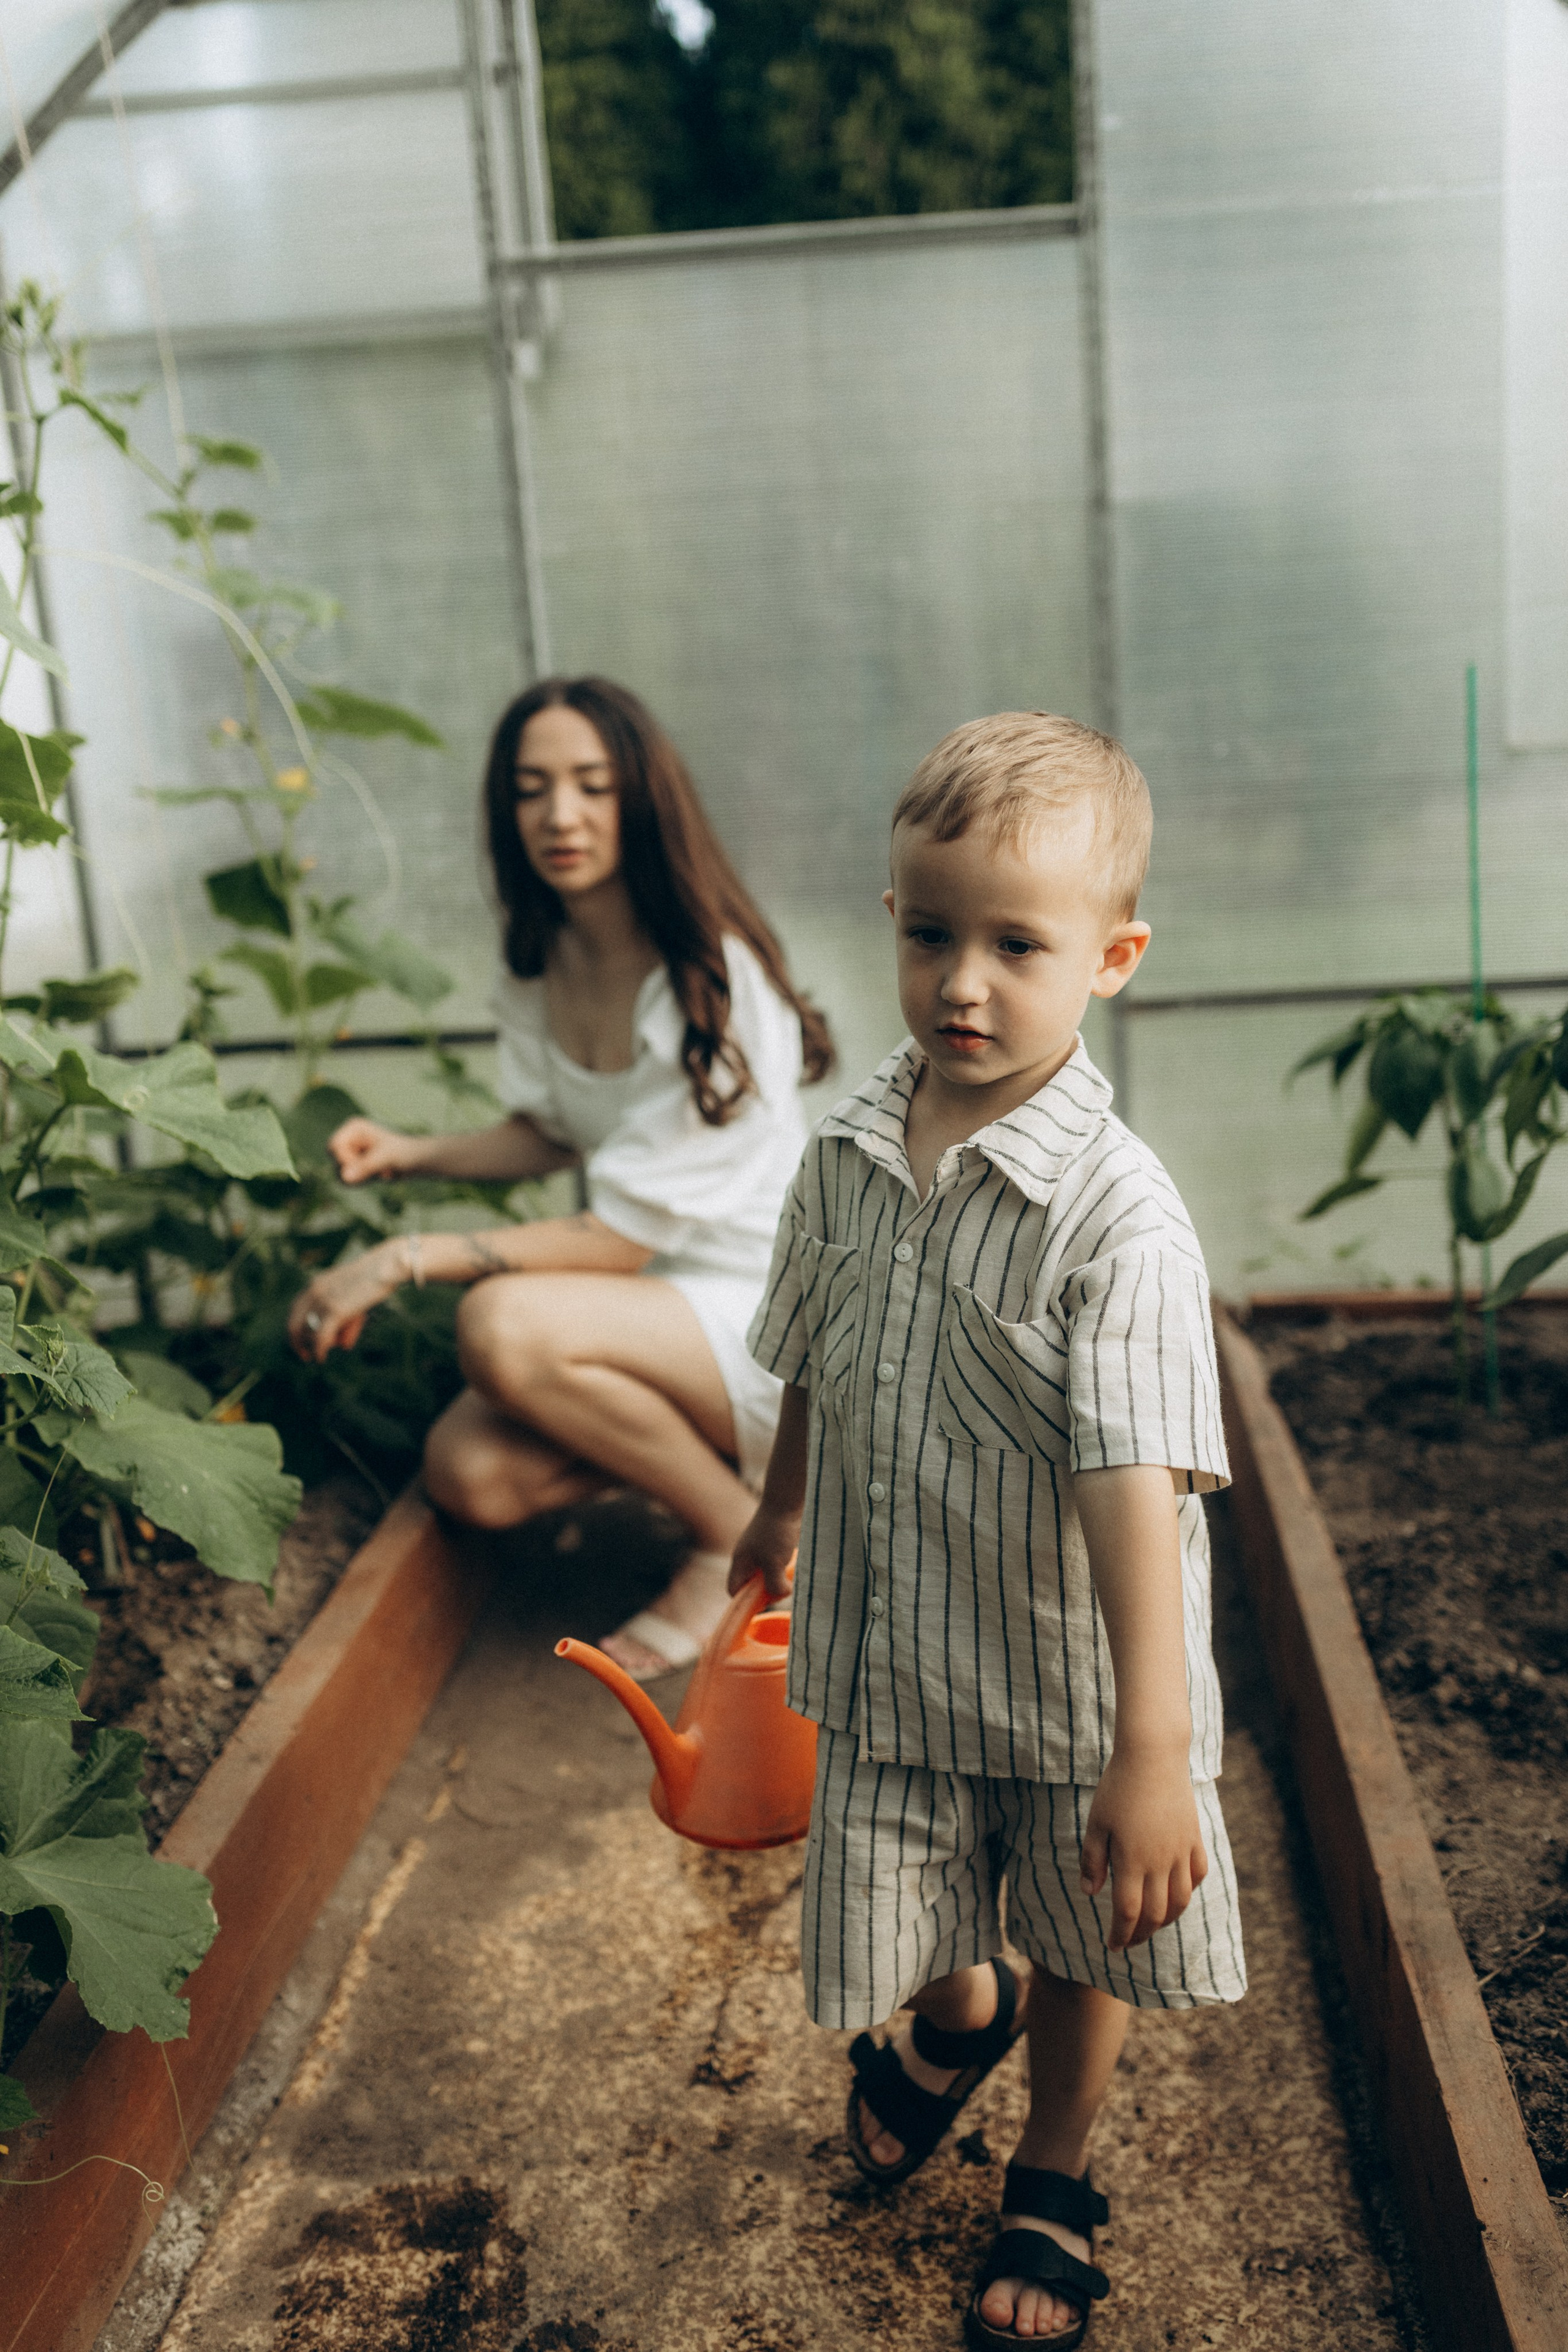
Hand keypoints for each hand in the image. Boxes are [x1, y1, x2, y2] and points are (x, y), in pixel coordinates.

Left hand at [288, 1242, 404, 1362]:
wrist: (385, 1266)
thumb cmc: (375, 1280)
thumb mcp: (355, 1297)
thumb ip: (347, 1320)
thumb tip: (344, 1345)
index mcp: (316, 1283)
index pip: (296, 1309)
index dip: (296, 1327)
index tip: (301, 1340)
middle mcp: (314, 1290)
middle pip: (294, 1321)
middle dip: (297, 1341)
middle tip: (304, 1355)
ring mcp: (323, 1300)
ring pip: (308, 1332)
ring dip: (314, 1346)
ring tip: (321, 1355)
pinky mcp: (335, 1310)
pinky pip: (320, 1337)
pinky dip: (319, 1350)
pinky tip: (321, 1358)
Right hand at [329, 1117, 428, 1184]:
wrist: (414, 1161)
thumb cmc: (403, 1153)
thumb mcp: (386, 1158)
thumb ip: (365, 1166)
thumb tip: (344, 1178)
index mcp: (353, 1128)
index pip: (334, 1146)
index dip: (347, 1160)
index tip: (367, 1164)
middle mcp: (348, 1138)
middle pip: (335, 1161)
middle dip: (355, 1171)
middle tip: (377, 1170)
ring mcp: (349, 1152)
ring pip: (339, 1173)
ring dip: (360, 1178)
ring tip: (379, 1172)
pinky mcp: (351, 1165)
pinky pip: (346, 1180)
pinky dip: (361, 1182)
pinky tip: (376, 1175)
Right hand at [728, 1503, 798, 1599]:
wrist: (786, 1502)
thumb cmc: (776, 1531)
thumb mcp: (773, 1563)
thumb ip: (773, 1584)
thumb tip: (779, 1595)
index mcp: (740, 1562)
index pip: (734, 1590)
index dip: (745, 1601)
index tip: (765, 1601)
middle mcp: (747, 1558)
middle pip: (751, 1585)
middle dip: (766, 1591)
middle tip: (781, 1588)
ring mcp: (760, 1551)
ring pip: (765, 1576)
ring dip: (778, 1580)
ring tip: (789, 1577)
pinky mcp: (773, 1546)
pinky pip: (776, 1566)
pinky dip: (785, 1570)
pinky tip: (795, 1567)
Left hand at [1078, 1746, 1207, 1952]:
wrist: (1153, 1755)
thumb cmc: (1118, 1787)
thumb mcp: (1096, 1822)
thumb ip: (1092, 1860)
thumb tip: (1090, 1893)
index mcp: (1132, 1861)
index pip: (1128, 1912)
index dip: (1120, 1934)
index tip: (1112, 1945)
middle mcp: (1161, 1862)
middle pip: (1156, 1914)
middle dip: (1141, 1934)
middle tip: (1129, 1941)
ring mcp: (1181, 1851)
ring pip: (1181, 1900)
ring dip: (1166, 1919)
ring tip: (1152, 1925)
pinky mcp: (1194, 1838)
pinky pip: (1198, 1874)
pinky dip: (1188, 1891)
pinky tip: (1177, 1894)